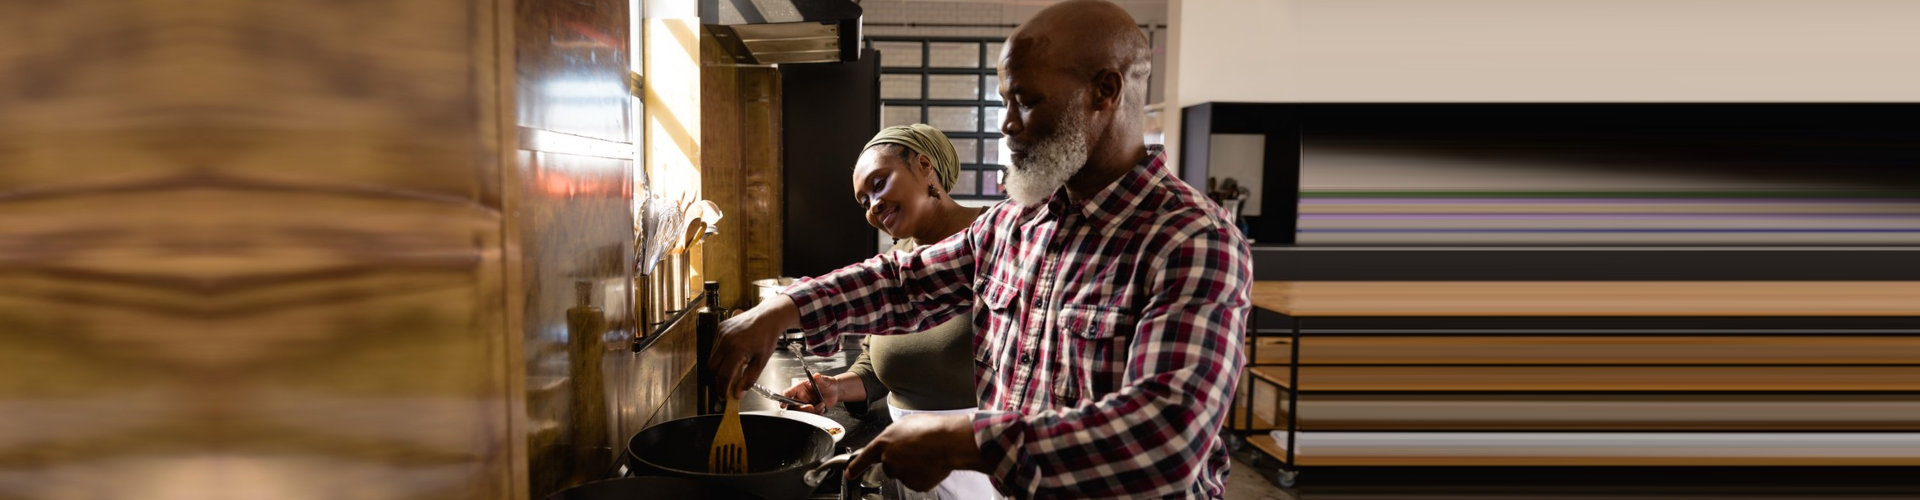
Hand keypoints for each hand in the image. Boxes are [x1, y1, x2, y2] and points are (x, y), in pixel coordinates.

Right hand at [710, 295, 801, 396]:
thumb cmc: (767, 337)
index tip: (724, 396)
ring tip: (733, 366)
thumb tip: (737, 394)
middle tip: (727, 383)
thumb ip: (748, 380)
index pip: (723, 376)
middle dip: (718, 378)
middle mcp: (725, 341)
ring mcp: (721, 333)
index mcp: (737, 350)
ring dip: (719, 366)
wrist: (768, 317)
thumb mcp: (761, 362)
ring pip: (711, 357)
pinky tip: (732, 354)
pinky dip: (720, 354)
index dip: (722, 388)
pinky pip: (714, 346)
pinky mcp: (720, 328)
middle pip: (712, 368)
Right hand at [782, 373, 867, 413]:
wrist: (835, 392)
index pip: (788, 393)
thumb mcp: (825, 381)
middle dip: (802, 408)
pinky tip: (822, 406)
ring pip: (803, 413)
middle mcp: (801, 397)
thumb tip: (816, 375)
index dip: (783, 399)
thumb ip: (820, 379)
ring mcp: (805, 404)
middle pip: (793, 407)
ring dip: (814, 410)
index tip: (782, 405)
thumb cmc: (828, 384)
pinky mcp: (811, 411)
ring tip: (822, 403)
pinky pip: (811, 416)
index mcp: (800, 388)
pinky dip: (818, 413)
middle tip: (811, 406)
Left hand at [846, 413, 982, 491]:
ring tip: (927, 453)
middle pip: (890, 465)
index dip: (856, 466)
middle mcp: (889, 460)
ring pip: (904, 473)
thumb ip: (895, 434)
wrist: (948, 442)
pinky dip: (924, 475)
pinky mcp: (914, 485)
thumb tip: (896, 440)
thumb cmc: (931, 429)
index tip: (850, 473)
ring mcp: (901, 474)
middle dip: (900, 461)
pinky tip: (931, 463)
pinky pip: (917, 480)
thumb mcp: (906, 423)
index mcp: (884, 443)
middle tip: (916, 450)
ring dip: (913, 466)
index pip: (864, 457)